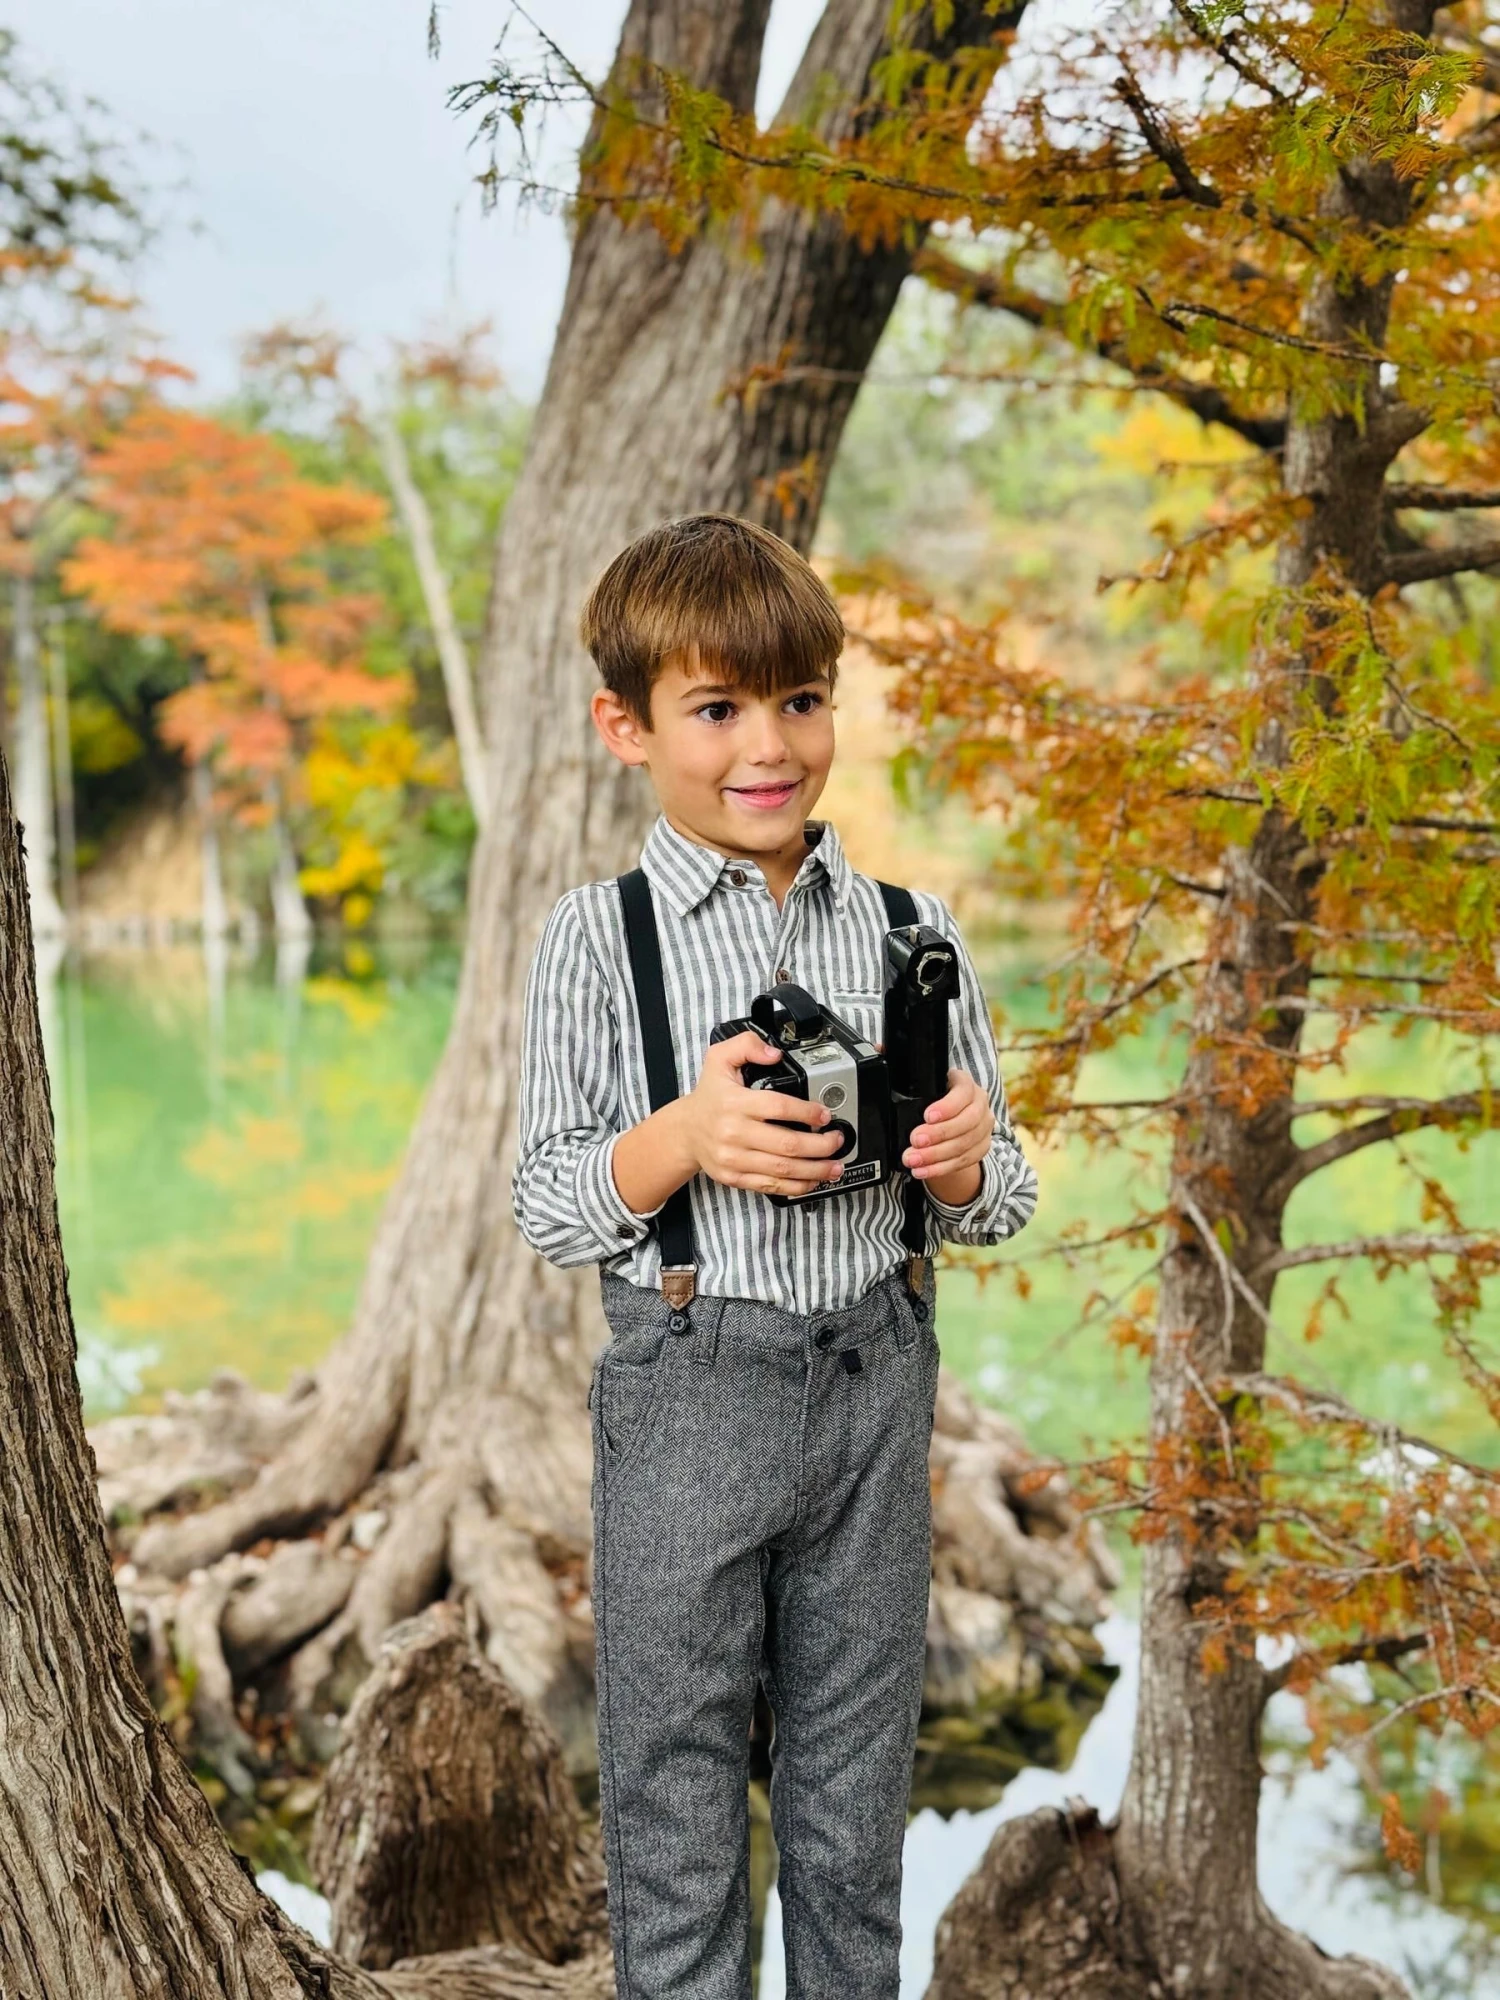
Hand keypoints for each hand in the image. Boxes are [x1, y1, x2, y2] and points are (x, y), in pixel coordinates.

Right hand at [680, 1031, 846, 1196]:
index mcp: (735, 1103)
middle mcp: (734, 1133)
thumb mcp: (719, 1058)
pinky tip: (813, 1180)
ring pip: (782, 1170)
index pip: (778, 1108)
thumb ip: (747, 1045)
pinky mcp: (735, 1177)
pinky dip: (796, 1186)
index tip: (825, 1114)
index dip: (807, 1112)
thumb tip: (774, 1053)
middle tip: (837, 1140)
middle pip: (787, 1145)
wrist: (685, 1131)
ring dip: (815, 1170)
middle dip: (820, 1146)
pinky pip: (770, 1186)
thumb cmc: (708, 1097)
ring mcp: (735, 1159)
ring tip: (835, 1165)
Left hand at [903, 1068, 992, 1185]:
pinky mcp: (981, 1147)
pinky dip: (942, 1168)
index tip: (926, 1116)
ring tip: (913, 1160)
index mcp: (965, 1084)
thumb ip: (901, 1065)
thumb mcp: (920, 1082)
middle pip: (967, 1122)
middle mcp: (979, 1104)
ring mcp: (983, 1127)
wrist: (950, 1120)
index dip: (947, 1106)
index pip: (963, 1092)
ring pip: (965, 1144)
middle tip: (915, 1142)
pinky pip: (965, 1161)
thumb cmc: (934, 1098)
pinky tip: (924, 1170)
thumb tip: (879, 1050)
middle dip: (939, 1135)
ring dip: (937, 1155)